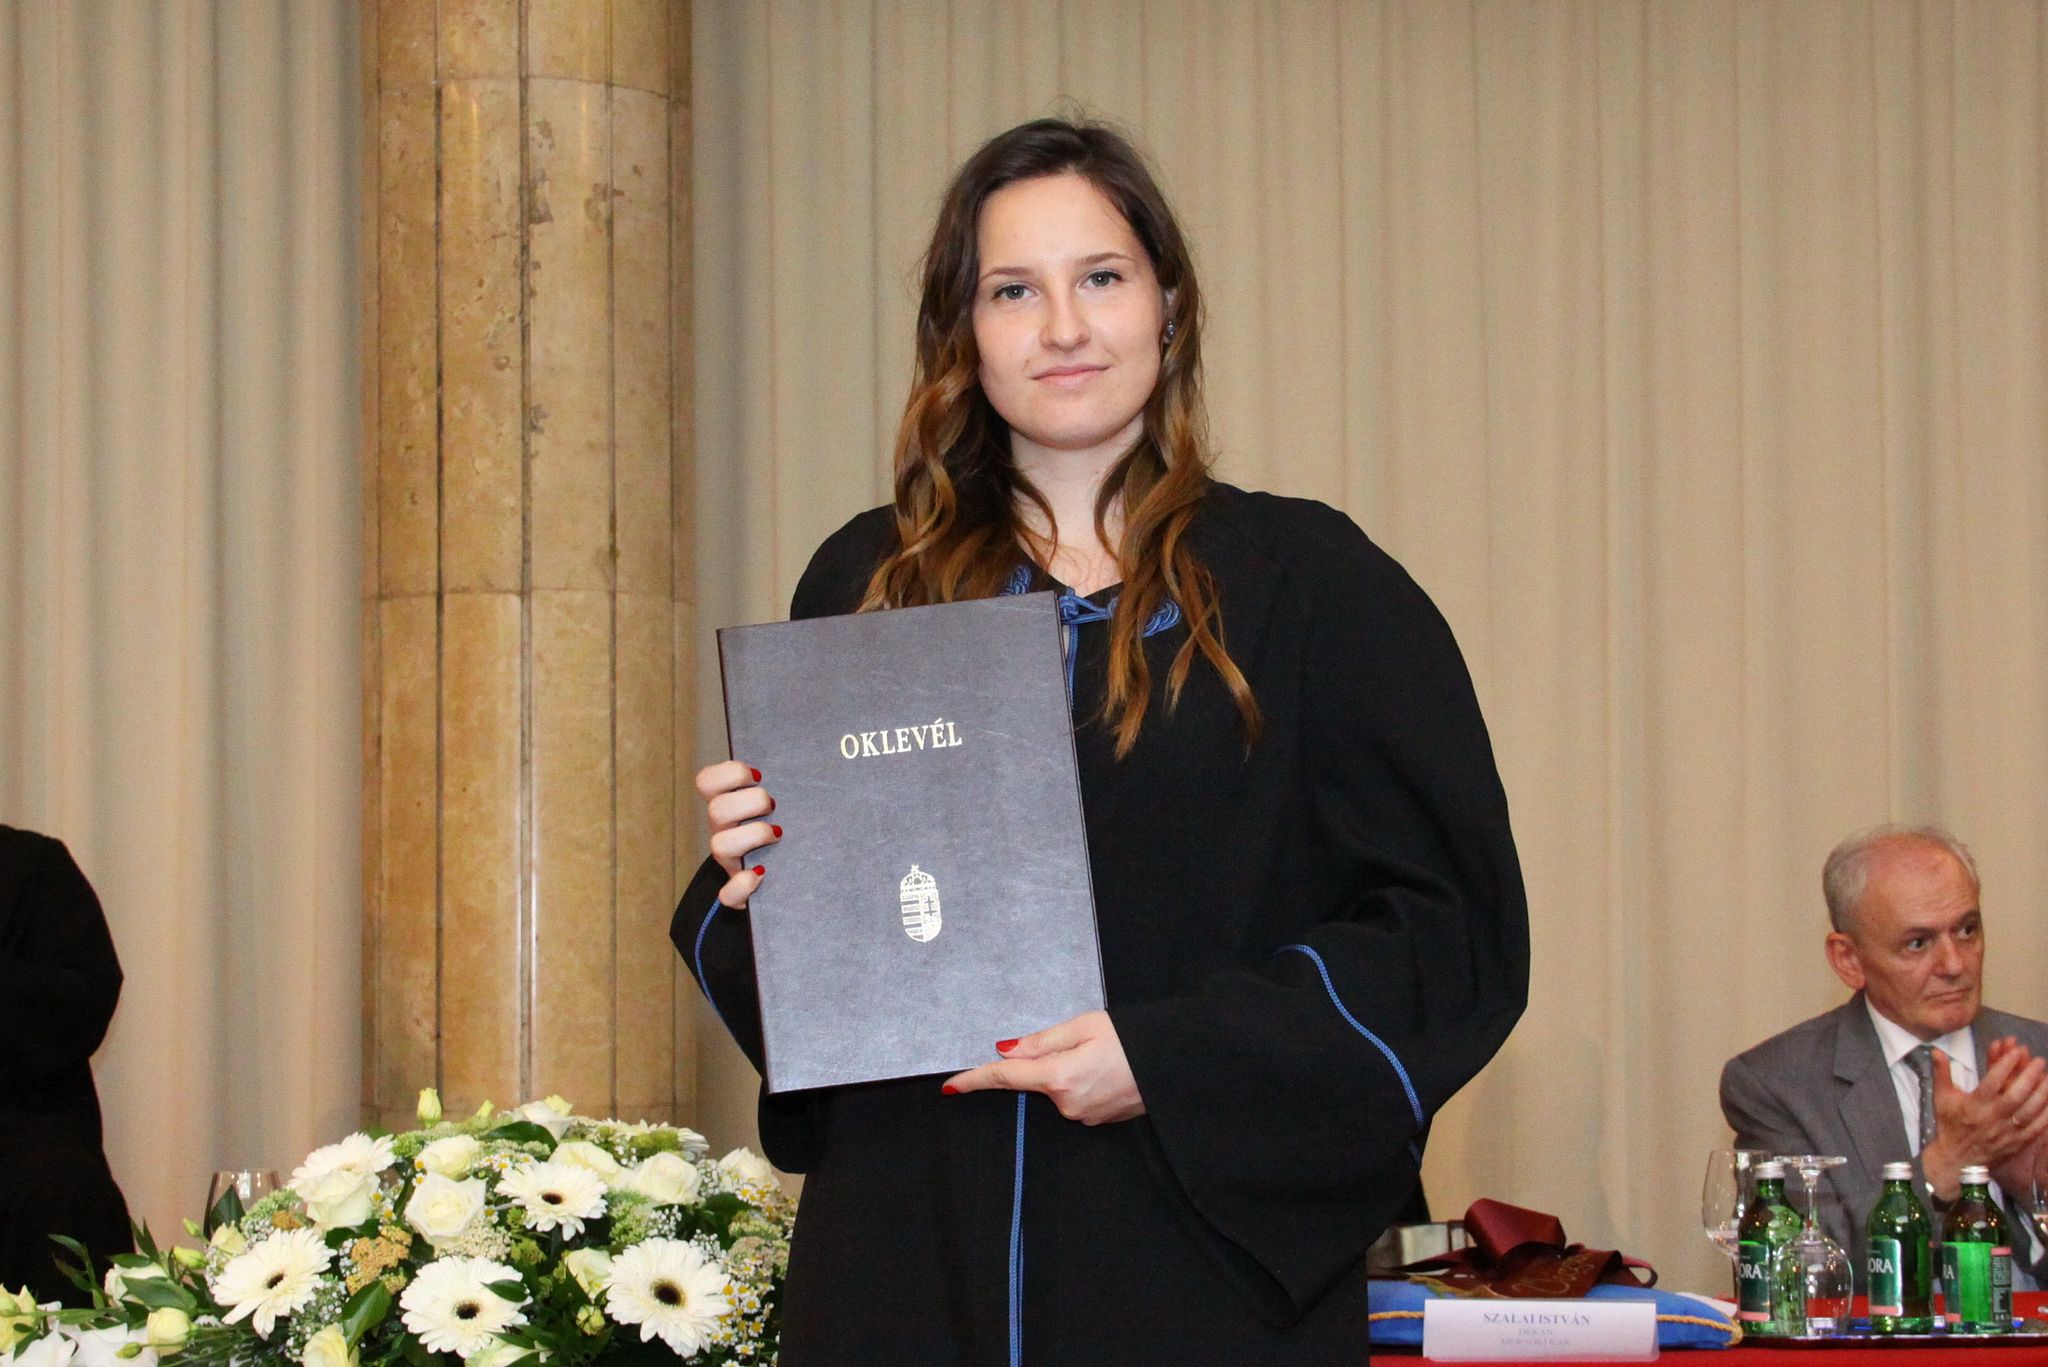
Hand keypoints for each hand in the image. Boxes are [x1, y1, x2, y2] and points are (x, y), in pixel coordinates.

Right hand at [694, 760, 779, 907]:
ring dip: (752, 836)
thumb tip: (821, 765)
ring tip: (778, 834)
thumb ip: (791, 787)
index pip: (707, 782)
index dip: (730, 773)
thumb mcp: (788, 805)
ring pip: (719, 846)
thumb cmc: (792, 832)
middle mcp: (725, 831)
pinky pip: (727, 894)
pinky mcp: (737, 893)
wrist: (792, 878)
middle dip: (751, 802)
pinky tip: (763, 874)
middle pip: (717, 809)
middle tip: (775, 806)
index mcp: (731, 806)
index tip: (759, 776)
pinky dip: (743, 884)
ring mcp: (730, 862)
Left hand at [941, 1011, 1145, 1125]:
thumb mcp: (1085, 1025)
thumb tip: (1006, 1051)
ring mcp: (1085, 1117)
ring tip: (1103, 1053)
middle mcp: (1069, 1105)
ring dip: (1067, 1071)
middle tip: (1081, 1041)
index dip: (975, 1080)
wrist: (1180, 1062)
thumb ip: (1042, 1041)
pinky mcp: (1100, 1121)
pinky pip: (1078, 1099)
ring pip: (1058, 1090)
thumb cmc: (1135, 1037)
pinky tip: (1108, 1069)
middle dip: (1046, 1061)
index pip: (1006, 1078)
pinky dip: (1084, 1083)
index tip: (950, 1087)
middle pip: (1037, 1081)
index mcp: (1060, 1078)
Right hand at [1921, 1041, 2047, 1198]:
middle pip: (2015, 1095)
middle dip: (2029, 1076)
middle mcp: (1992, 1117)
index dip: (2004, 1065)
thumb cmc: (1950, 1125)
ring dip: (2041, 1093)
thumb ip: (1941, 1072)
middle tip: (2039, 1061)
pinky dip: (2045, 1114)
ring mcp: (2007, 1131)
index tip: (2015, 1051)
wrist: (1957, 1159)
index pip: (1992, 1081)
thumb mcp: (1942, 1097)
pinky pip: (2036, 1128)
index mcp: (1974, 1105)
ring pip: (2029, 1111)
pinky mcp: (2018, 1142)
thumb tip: (1936, 1051)